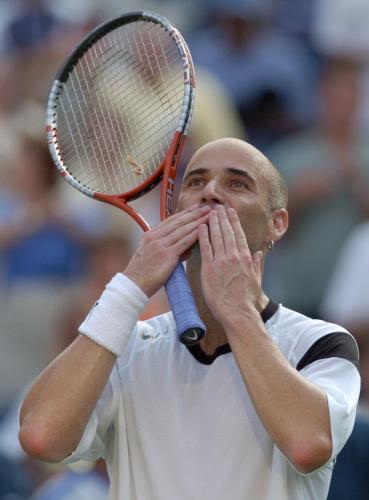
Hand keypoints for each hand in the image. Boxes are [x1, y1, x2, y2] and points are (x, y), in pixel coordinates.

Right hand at [124, 204, 210, 295]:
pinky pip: (184, 242)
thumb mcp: (150, 256)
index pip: (170, 220)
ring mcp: (161, 245)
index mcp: (150, 235)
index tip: (195, 208)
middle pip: (179, 222)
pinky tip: (204, 230)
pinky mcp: (167, 255)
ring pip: (183, 230)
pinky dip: (195, 235)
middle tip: (207, 207)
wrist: (133, 284)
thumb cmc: (142, 274)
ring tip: (209, 216)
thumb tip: (186, 249)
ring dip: (198, 222)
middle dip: (194, 214)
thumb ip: (168, 250)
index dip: (184, 213)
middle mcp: (155, 237)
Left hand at [198, 206, 261, 327]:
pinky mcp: (209, 269)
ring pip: (216, 237)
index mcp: (245, 258)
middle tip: (217, 206)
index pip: (239, 234)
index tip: (230, 211)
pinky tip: (200, 227)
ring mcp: (221, 261)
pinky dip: (203, 236)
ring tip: (208, 212)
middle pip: (227, 232)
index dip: (233, 221)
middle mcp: (234, 256)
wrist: (237, 312)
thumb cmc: (246, 299)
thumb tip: (258, 254)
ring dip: (212, 222)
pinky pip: (205, 249)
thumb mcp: (256, 279)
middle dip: (221, 217)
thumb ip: (256, 264)